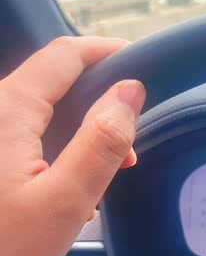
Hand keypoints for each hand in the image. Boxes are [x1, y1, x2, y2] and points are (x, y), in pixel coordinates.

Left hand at [0, 36, 145, 255]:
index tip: (141, 65)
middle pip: (52, 82)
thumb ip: (102, 142)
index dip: (107, 52)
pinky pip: (22, 135)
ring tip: (107, 170)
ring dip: (78, 130)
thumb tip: (130, 91)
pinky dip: (54, 147)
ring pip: (39, 111)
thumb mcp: (65, 202)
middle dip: (98, 102)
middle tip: (129, 141)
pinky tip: (68, 186)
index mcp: (9, 110)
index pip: (64, 55)